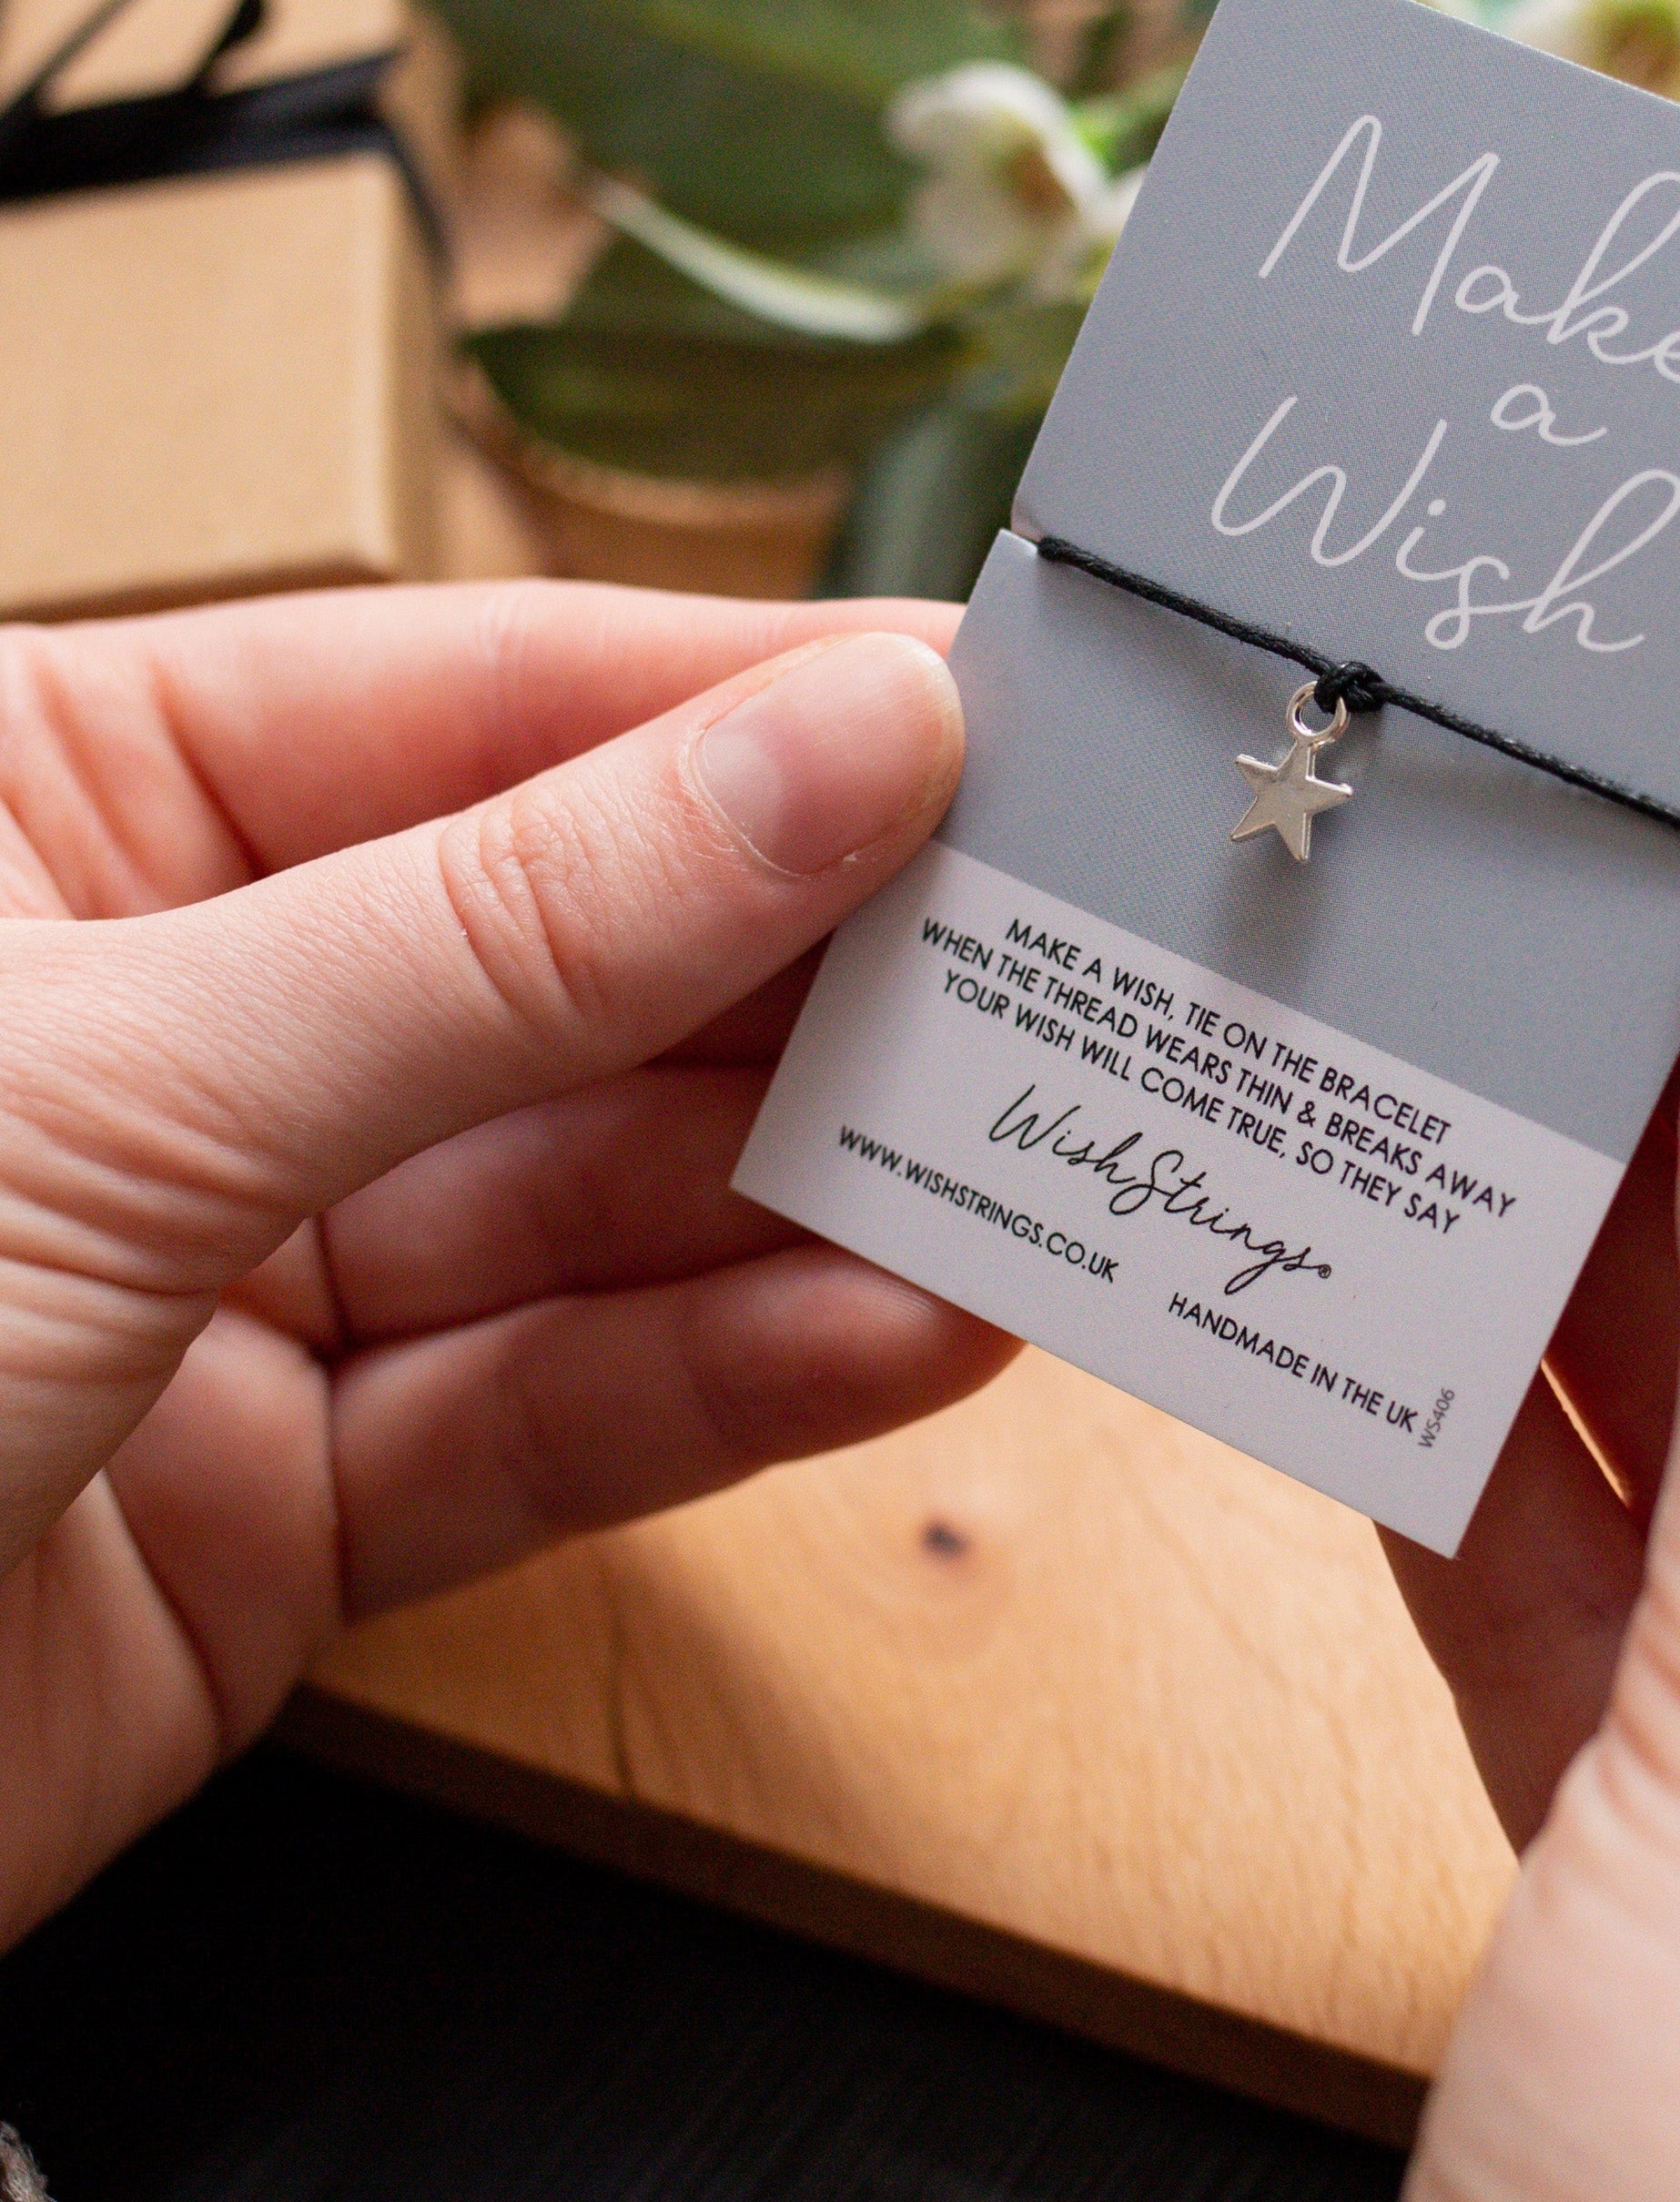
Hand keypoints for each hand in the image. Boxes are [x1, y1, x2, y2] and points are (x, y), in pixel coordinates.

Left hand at [0, 582, 1014, 1945]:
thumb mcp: (122, 1084)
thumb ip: (515, 928)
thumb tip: (839, 742)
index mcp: (53, 811)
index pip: (472, 705)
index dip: (740, 702)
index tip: (982, 708)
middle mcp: (165, 1017)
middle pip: (571, 955)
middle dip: (811, 967)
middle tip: (1057, 950)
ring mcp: (232, 1264)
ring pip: (590, 1195)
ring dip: (812, 1190)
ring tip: (1026, 1153)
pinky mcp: (286, 1499)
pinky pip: (550, 1406)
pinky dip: (732, 1376)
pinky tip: (904, 1327)